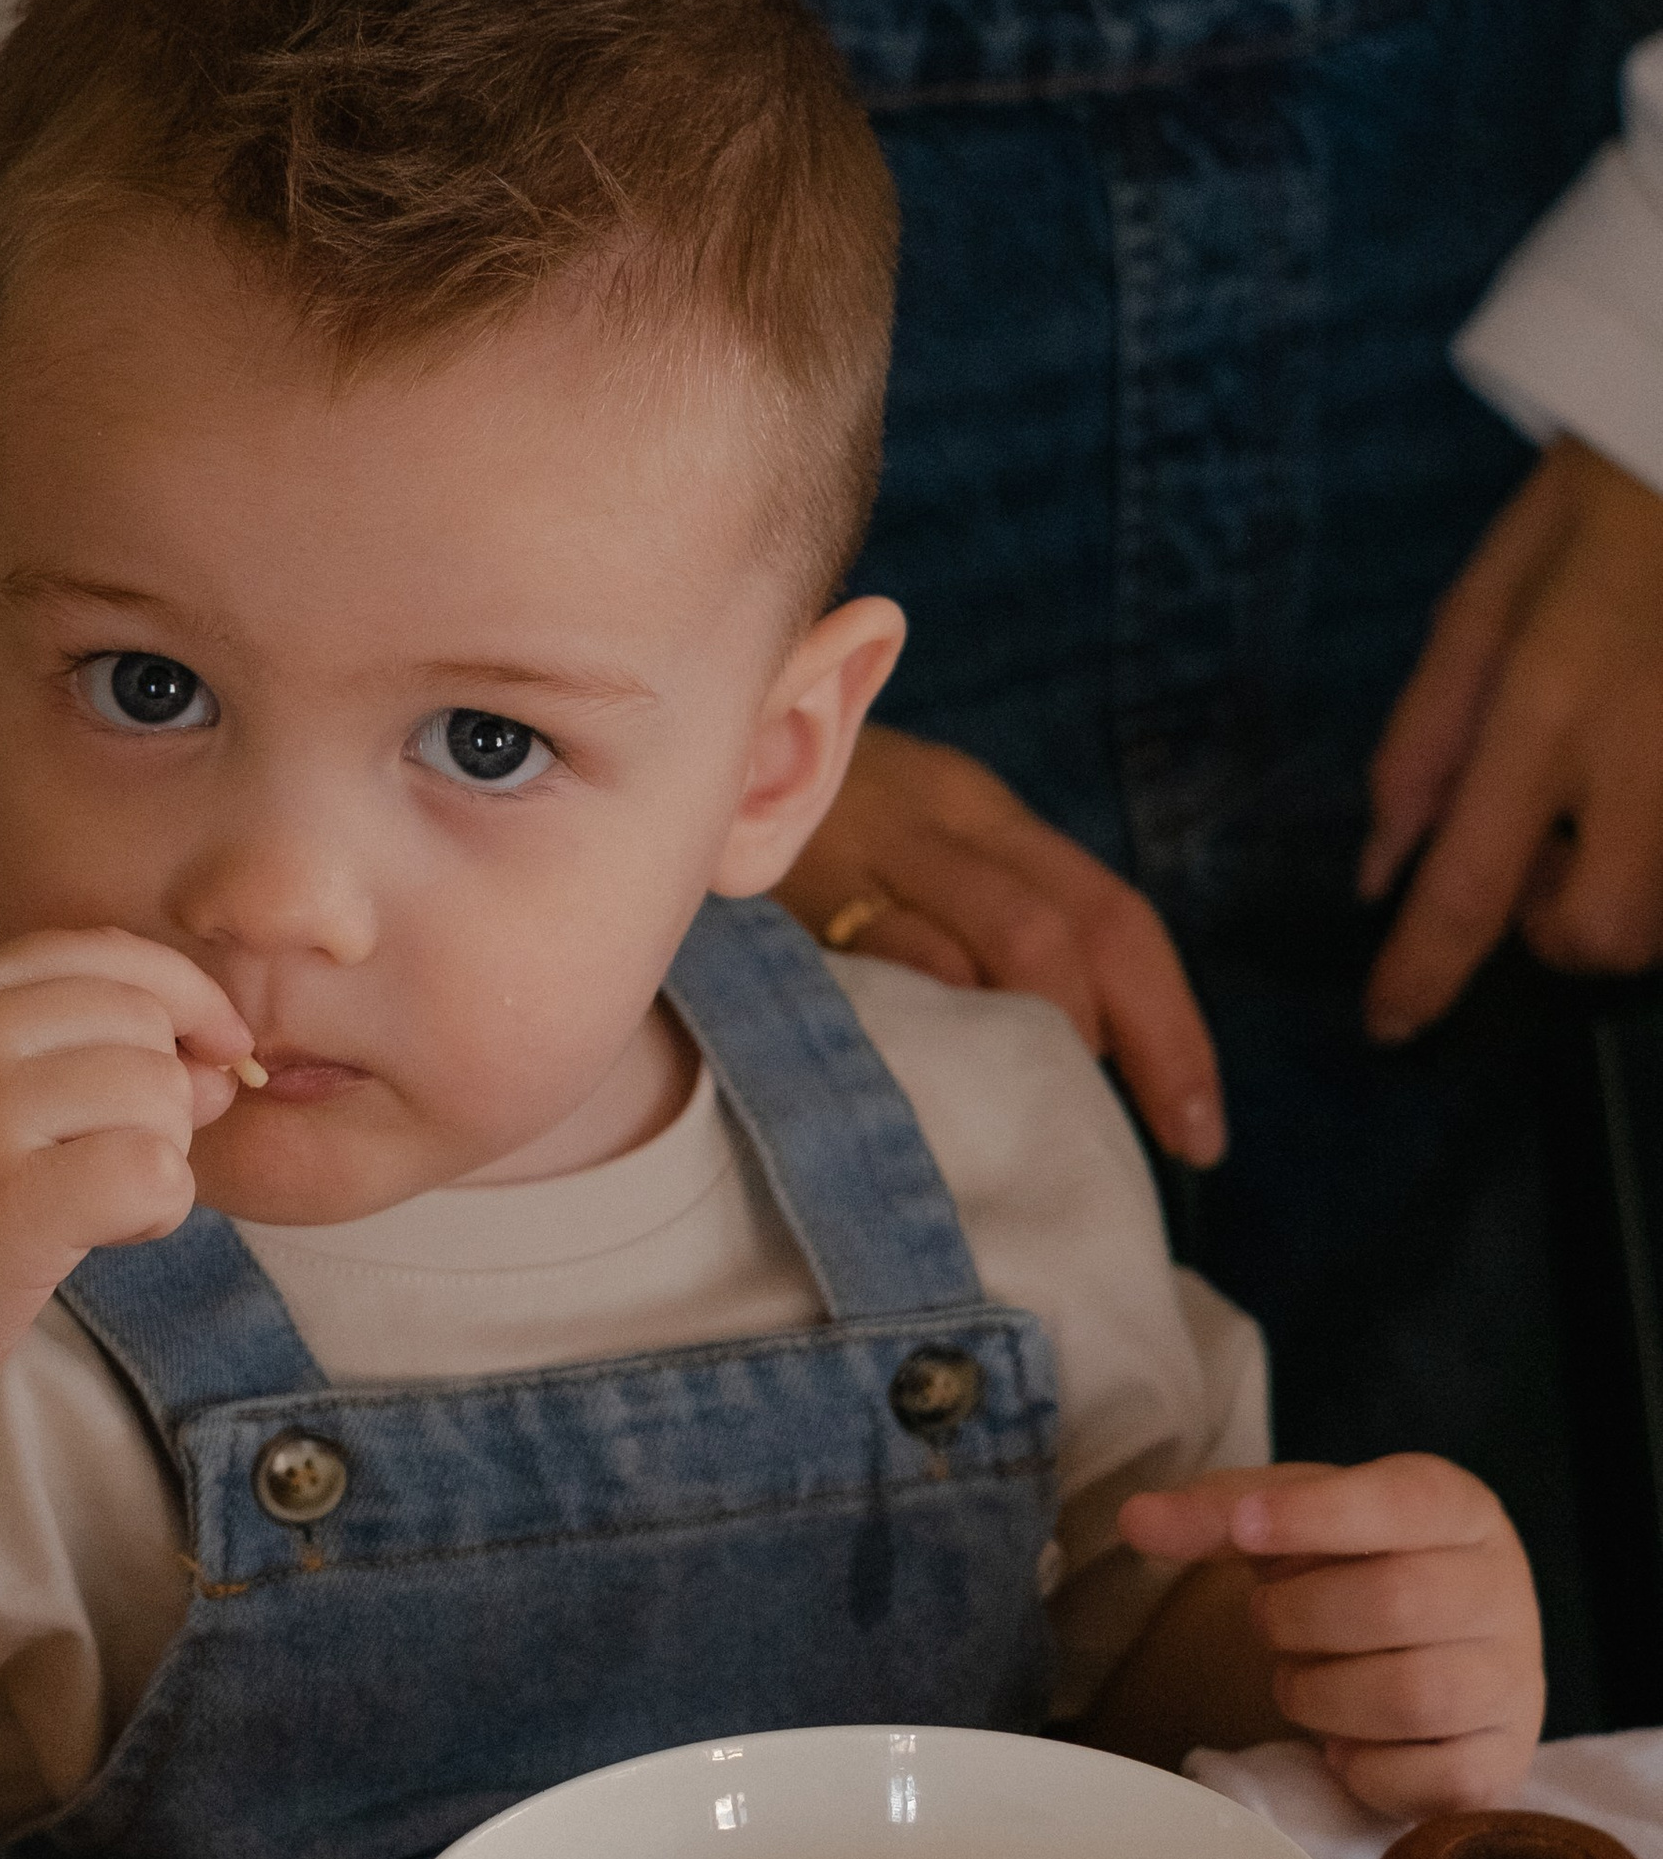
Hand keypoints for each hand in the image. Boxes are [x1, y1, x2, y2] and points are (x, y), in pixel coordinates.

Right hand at [0, 929, 255, 1423]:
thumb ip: (86, 1061)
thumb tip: (225, 1061)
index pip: (107, 953)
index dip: (184, 996)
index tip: (214, 1049)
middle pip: (146, 1024)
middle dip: (165, 1096)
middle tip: (111, 1162)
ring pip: (161, 1095)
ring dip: (161, 1158)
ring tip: (96, 1203)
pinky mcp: (13, 1202)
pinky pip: (156, 1173)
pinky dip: (158, 1210)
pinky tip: (107, 1233)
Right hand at [779, 723, 1225, 1164]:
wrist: (659, 717)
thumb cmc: (776, 813)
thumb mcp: (889, 839)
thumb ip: (964, 917)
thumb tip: (1056, 1051)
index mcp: (973, 809)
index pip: (1110, 913)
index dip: (1171, 1026)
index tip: (1198, 1129)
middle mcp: (934, 815)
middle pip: (1073, 928)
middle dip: (1140, 1041)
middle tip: (1162, 1141)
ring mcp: (860, 843)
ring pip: (1000, 936)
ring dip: (1045, 1038)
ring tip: (1054, 1117)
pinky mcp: (782, 878)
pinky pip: (880, 956)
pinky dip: (933, 1021)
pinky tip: (941, 1085)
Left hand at [1117, 1457, 1542, 1814]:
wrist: (1437, 1647)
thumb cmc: (1357, 1571)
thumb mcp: (1291, 1525)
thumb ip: (1218, 1517)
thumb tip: (1135, 1519)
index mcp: (1456, 1508)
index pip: (1399, 1501)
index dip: (1316, 1517)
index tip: (1244, 1528)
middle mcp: (1502, 1588)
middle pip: (1396, 1604)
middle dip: (1299, 1619)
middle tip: (1271, 1624)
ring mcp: (1514, 1680)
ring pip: (1411, 1696)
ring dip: (1322, 1695)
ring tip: (1303, 1680)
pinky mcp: (1504, 1763)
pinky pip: (1429, 1779)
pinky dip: (1363, 1768)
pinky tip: (1348, 1742)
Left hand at [1361, 436, 1662, 1041]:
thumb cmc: (1600, 502)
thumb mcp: (1483, 603)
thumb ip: (1423, 744)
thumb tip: (1381, 868)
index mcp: (1551, 708)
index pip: (1469, 887)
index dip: (1422, 976)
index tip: (1390, 1024)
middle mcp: (1650, 758)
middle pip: (1598, 936)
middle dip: (1549, 930)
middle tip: (1531, 854)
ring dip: (1616, 898)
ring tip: (1596, 808)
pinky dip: (1661, 857)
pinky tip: (1641, 787)